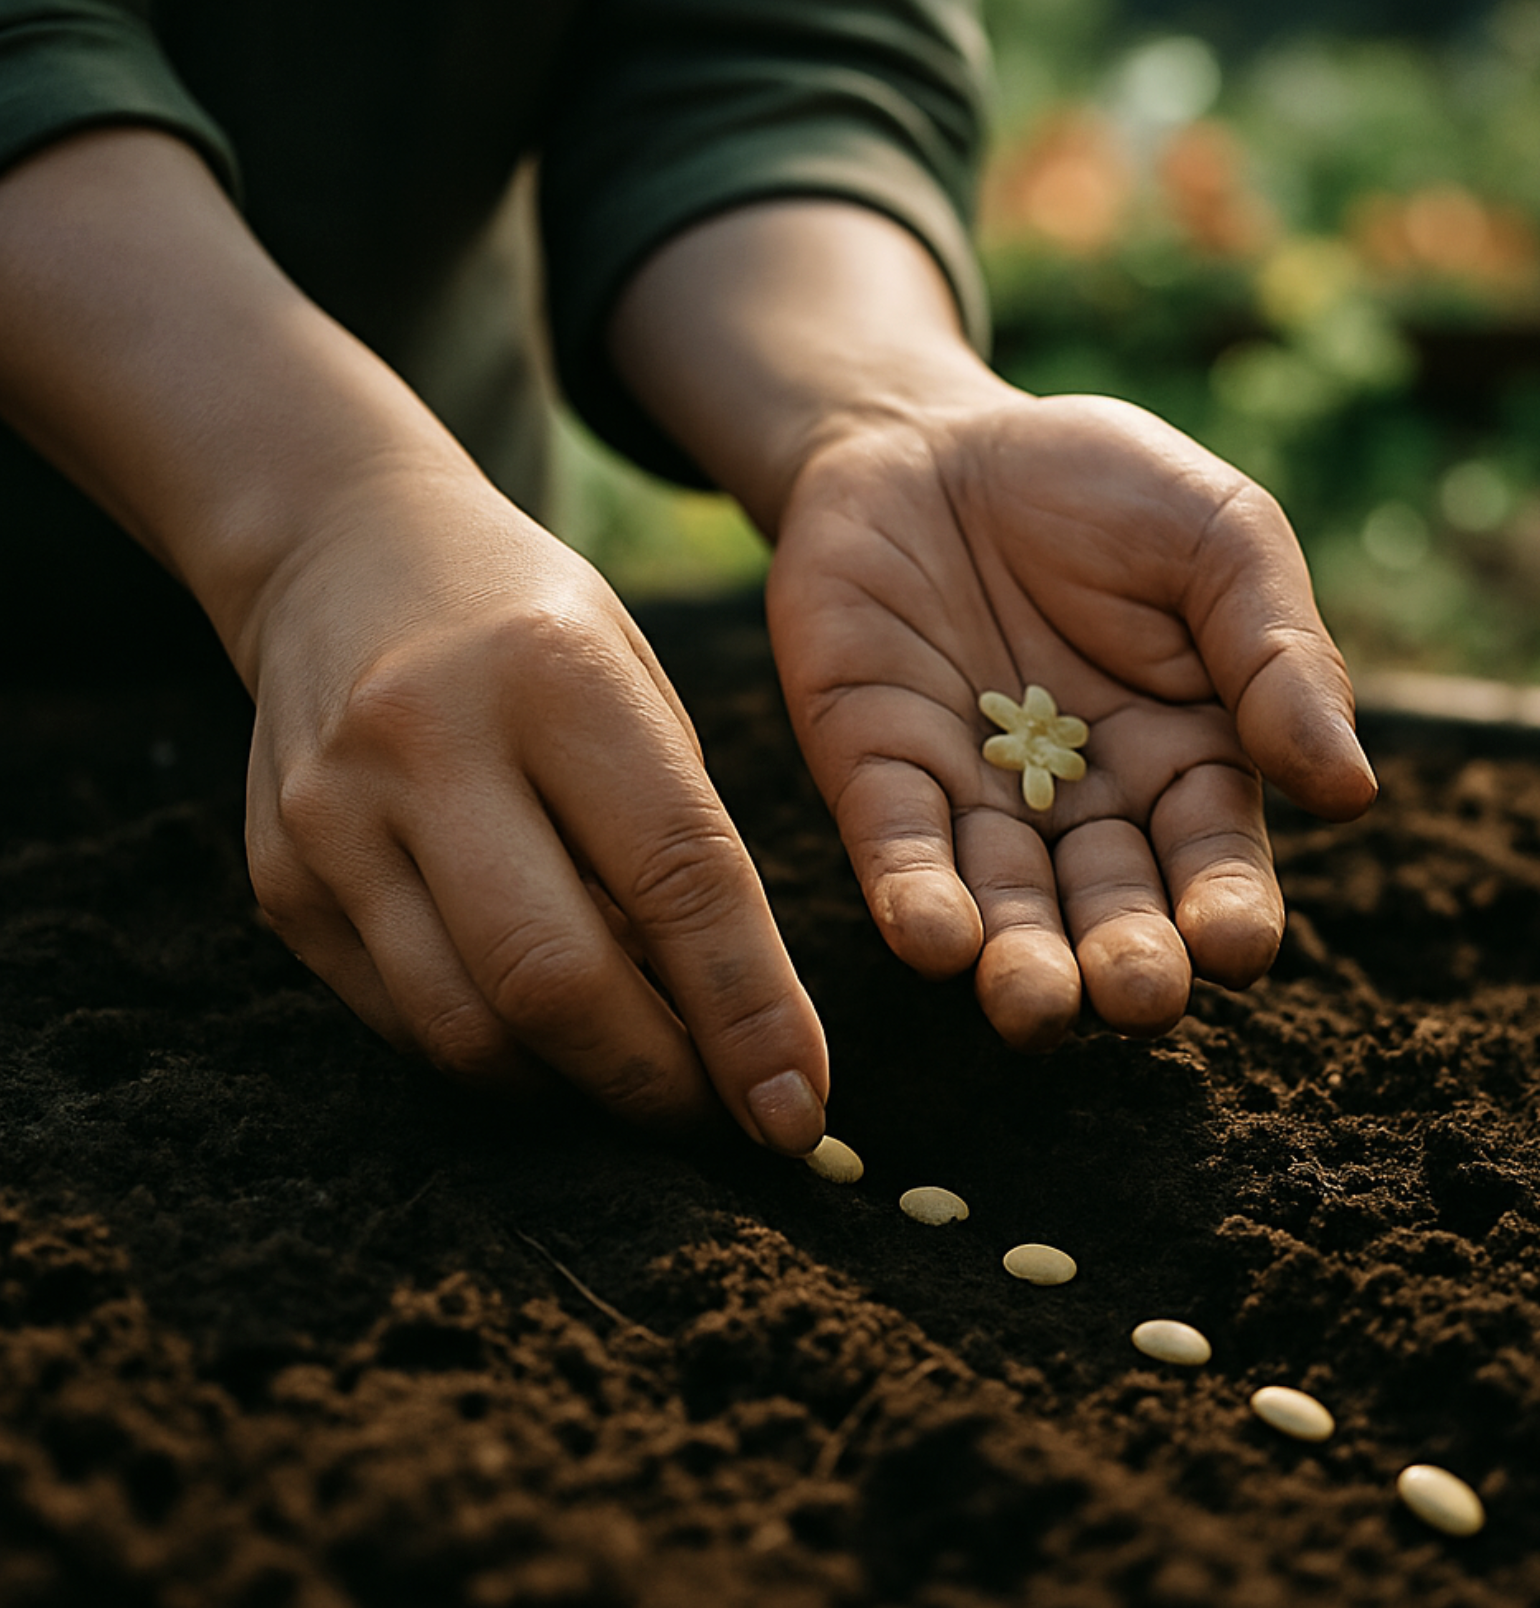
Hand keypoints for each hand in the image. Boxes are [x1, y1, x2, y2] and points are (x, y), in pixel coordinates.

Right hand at [242, 468, 827, 1149]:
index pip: (678, 876)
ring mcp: (333, 817)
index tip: (798, 1109)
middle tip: (718, 1115)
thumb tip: (717, 1031)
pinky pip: (399, 1018)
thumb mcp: (636, 685)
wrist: (343, 556)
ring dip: (569, 1085)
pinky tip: (537, 1025)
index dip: (749, 1011)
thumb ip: (675, 844)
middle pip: (553, 979)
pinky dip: (490, 1048)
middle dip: (655, 1082)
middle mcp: (426, 742)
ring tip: (633, 1070)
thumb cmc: (531, 630)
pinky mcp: (281, 878)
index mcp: (555, 677)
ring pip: (463, 1029)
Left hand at [766, 387, 1376, 1046]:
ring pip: (1001, 904)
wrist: (932, 440)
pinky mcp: (875, 769)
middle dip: (1124, 963)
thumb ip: (1278, 655)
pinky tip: (933, 937)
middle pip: (1108, 909)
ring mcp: (972, 796)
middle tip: (1134, 997)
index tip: (1235, 946)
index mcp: (1184, 762)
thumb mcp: (1220, 539)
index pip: (1213, 861)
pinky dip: (913, 893)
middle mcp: (1079, 806)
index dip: (1225, 910)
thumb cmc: (1098, 487)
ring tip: (1032, 1005)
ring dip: (1016, 962)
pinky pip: (896, 845)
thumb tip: (1349, 788)